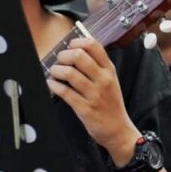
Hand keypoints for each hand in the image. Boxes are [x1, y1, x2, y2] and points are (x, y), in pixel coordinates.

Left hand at [46, 37, 138, 162]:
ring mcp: (95, 94)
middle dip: (63, 56)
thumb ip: (97, 66)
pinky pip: (65, 92)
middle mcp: (103, 80)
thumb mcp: (110, 81)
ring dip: (56, 70)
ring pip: (70, 73)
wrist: (118, 129)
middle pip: (79, 56)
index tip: (70, 46)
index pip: (94, 45)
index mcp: (109, 70)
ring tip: (54, 73)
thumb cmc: (110, 104)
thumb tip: (75, 51)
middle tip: (59, 60)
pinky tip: (52, 84)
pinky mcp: (85, 108)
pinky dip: (54, 85)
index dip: (77, 42)